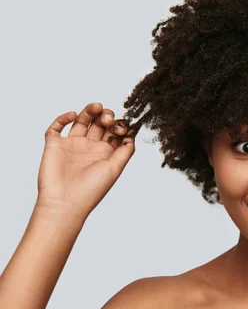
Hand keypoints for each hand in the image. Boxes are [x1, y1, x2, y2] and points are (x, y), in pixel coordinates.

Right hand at [35, 103, 136, 220]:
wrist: (65, 202)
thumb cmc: (91, 190)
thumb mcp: (115, 168)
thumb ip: (125, 150)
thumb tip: (133, 133)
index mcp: (104, 153)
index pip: (113, 131)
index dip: (119, 125)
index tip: (121, 126)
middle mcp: (89, 147)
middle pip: (99, 123)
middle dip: (106, 116)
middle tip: (107, 118)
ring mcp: (71, 145)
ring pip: (81, 121)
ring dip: (89, 111)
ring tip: (96, 106)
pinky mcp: (54, 145)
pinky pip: (56, 127)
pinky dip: (63, 118)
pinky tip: (72, 115)